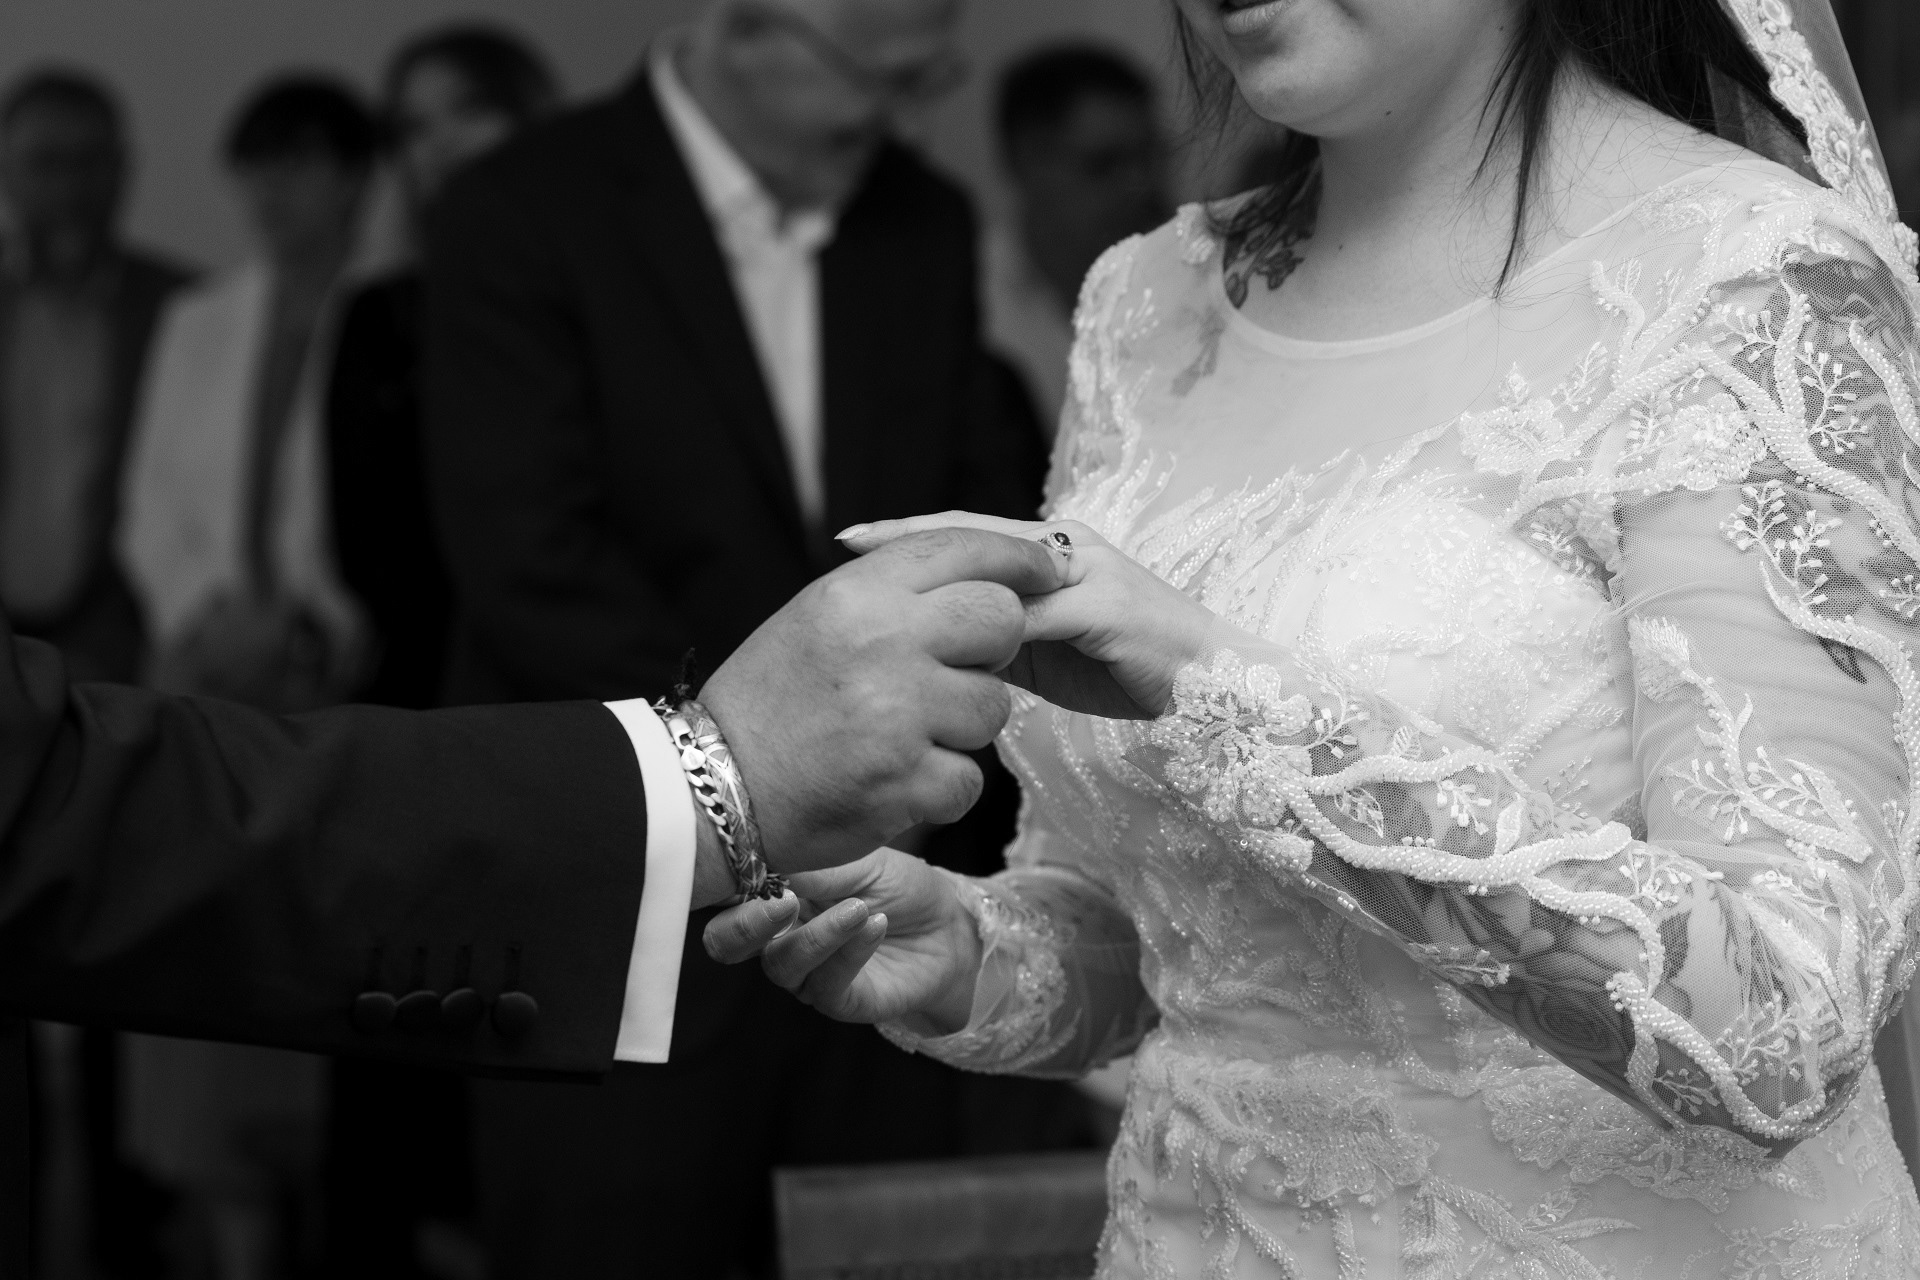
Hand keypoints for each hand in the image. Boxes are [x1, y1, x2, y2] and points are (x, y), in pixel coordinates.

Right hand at [700, 527, 1063, 875]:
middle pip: (1001, 619)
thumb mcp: (816, 616)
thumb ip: (889, 590)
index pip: (962, 548)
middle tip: (960, 671)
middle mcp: (883, 641)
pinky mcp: (907, 781)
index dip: (1018, 559)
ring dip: (963, 727)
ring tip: (905, 737)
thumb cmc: (769, 702)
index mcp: (857, 592)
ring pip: (992, 706)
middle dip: (995, 648)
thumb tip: (981, 573)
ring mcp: (899, 713)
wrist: (711, 789)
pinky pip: (970, 779)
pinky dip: (941, 788)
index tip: (1049, 569)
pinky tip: (894, 784)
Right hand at [703, 848, 982, 1032]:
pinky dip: (849, 950)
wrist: (948, 926)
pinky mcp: (837, 1000)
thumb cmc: (896, 886)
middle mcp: (776, 937)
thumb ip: (815, 863)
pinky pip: (828, 982)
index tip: (747, 860)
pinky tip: (874, 924)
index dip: (722, 882)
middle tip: (783, 901)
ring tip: (858, 907)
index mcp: (771, 895)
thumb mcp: (860, 859)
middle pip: (727, 943)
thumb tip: (772, 852)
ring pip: (782, 964)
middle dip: (744, 925)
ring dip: (818, 934)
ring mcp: (804, 973)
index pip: (725, 894)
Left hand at [840, 513, 1215, 718]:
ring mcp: (1088, 572)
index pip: (967, 534)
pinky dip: (990, 627)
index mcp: (1050, 552)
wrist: (1209, 686)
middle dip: (908, 538)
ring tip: (884, 580)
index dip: (908, 534)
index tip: (850, 540)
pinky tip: (947, 639)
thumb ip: (997, 637)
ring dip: (941, 575)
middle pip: (973, 535)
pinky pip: (1037, 615)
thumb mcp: (1045, 651)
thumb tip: (933, 646)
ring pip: (999, 567)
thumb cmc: (1124, 668)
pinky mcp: (1106, 607)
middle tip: (849, 542)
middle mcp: (1066, 548)